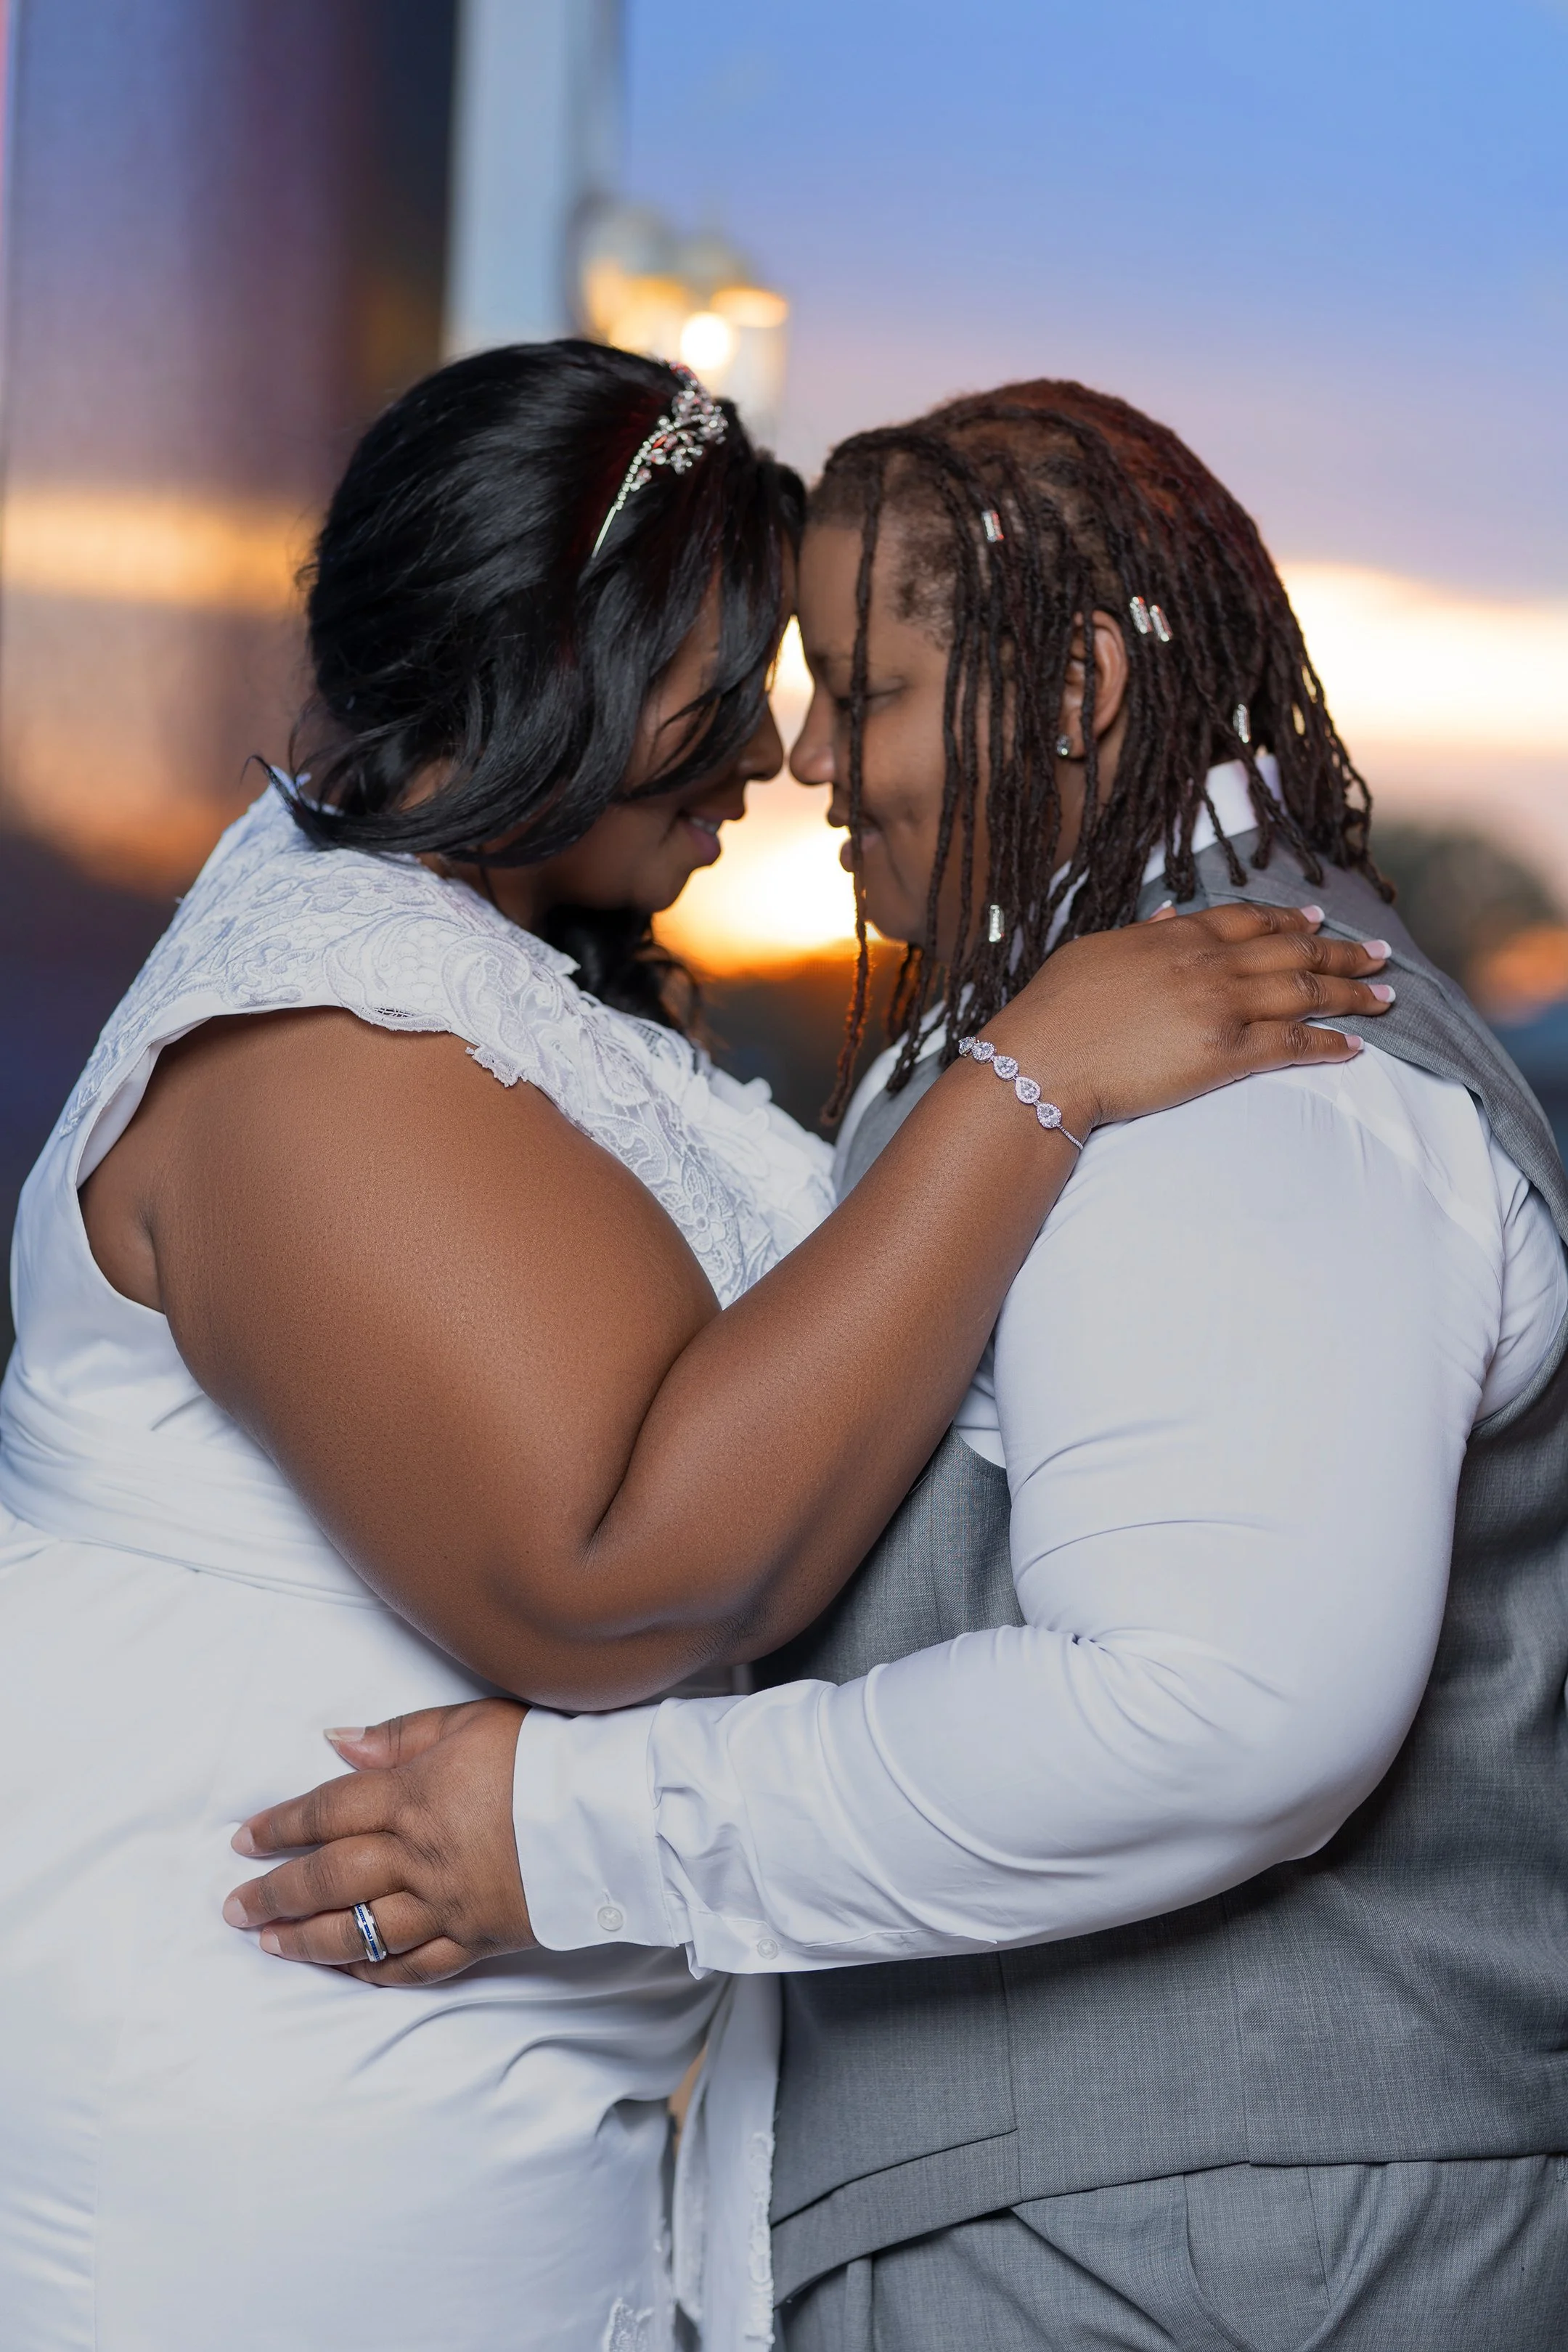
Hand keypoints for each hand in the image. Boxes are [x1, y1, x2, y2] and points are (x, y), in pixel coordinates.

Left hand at [223, 1699, 530, 1984]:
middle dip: (275, 1894)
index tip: (243, 1840)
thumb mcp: (470, 1722)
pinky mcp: (478, 1937)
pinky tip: (350, 1970)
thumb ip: (400, 1736)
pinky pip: (417, 1964)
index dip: (280, 1826)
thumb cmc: (542, 1754)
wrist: (610, 1811)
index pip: (328, 1812)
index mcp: (413, 1796)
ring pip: (363, 1930)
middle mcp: (419, 1856)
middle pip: (331, 1879)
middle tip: (234, 1908)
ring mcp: (446, 1903)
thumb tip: (336, 1743)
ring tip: (270, 1943)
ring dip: (309, 1939)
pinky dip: (379, 1971)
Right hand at [984, 902, 1391, 1138]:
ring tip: (1386, 995)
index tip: (1320, 917)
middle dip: (1341, 952)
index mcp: (1175, 935)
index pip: (1249, 920)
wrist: (1043, 1060)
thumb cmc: (1055, 1010)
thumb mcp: (1094, 951)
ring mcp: (1219, 1007)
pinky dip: (1327, 1043)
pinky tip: (1355, 1045)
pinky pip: (1290, 1044)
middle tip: (1381, 954)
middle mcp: (1207, 964)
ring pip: (1303, 993)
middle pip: (1291, 951)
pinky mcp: (1223, 1054)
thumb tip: (1165, 913)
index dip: (1290, 918)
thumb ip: (1139, 932)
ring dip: (1351, 993)